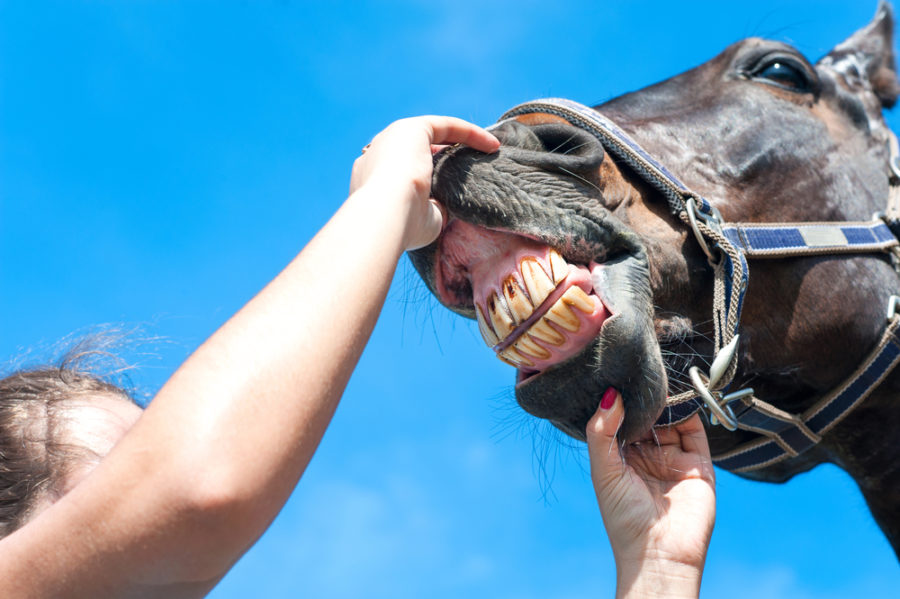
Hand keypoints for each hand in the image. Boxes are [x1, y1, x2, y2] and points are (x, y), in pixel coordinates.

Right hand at [349, 116, 499, 249]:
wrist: (384, 216)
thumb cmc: (401, 226)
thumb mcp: (423, 220)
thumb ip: (435, 210)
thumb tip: (450, 207)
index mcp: (371, 178)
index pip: (399, 170)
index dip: (426, 175)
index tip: (450, 186)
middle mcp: (378, 154)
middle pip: (414, 148)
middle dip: (443, 155)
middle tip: (470, 166)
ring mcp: (393, 138)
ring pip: (432, 134)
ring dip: (461, 141)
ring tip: (488, 152)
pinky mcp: (412, 128)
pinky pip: (446, 126)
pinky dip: (469, 133)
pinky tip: (492, 145)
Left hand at [586, 389, 714, 598]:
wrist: (659, 554)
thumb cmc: (623, 518)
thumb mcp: (603, 470)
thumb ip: (602, 432)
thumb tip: (611, 395)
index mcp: (621, 458)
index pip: (620, 420)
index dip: (618, 399)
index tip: (614, 373)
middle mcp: (647, 456)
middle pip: (647, 416)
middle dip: (643, 395)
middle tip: (637, 369)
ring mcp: (674, 458)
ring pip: (671, 419)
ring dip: (665, 399)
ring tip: (656, 376)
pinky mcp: (699, 464)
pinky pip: (695, 430)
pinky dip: (689, 410)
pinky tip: (678, 394)